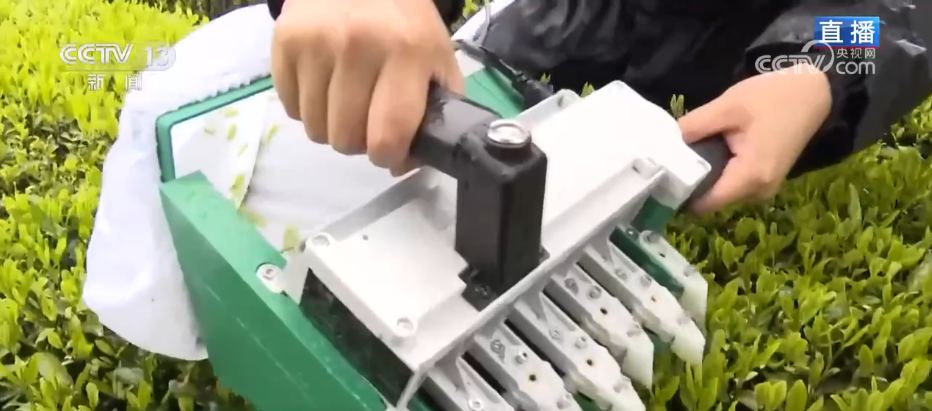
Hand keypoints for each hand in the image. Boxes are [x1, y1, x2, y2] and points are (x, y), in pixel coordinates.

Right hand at [271, 0, 463, 174]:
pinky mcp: (286, 40)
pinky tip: (324, 82)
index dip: (388, 156)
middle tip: (367, 118)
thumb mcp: (437, 59)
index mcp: (407, 52)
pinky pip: (291, 108)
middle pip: (346, 138)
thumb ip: (434, 114)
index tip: (390, 149)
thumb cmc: (405, 22)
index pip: (387, 135)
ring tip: (346, 99)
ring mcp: (316, 42)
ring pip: (315, 129)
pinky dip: (308, 107)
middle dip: (359, 140)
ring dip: (331, 126)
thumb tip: (402, 164)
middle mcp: (358, 45)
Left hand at [678, 63, 832, 212]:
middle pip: (711, 199)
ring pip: (721, 191)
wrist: (815, 92)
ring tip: (685, 152)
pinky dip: (719, 171)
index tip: (659, 177)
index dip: (680, 192)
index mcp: (750, 177)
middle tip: (667, 160)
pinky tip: (707, 152)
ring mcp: (764, 188)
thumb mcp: (728, 106)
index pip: (704, 203)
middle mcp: (758, 192)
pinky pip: (733, 183)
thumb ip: (694, 126)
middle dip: (691, 182)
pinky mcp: (765, 180)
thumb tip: (664, 143)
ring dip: (705, 175)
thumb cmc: (774, 97)